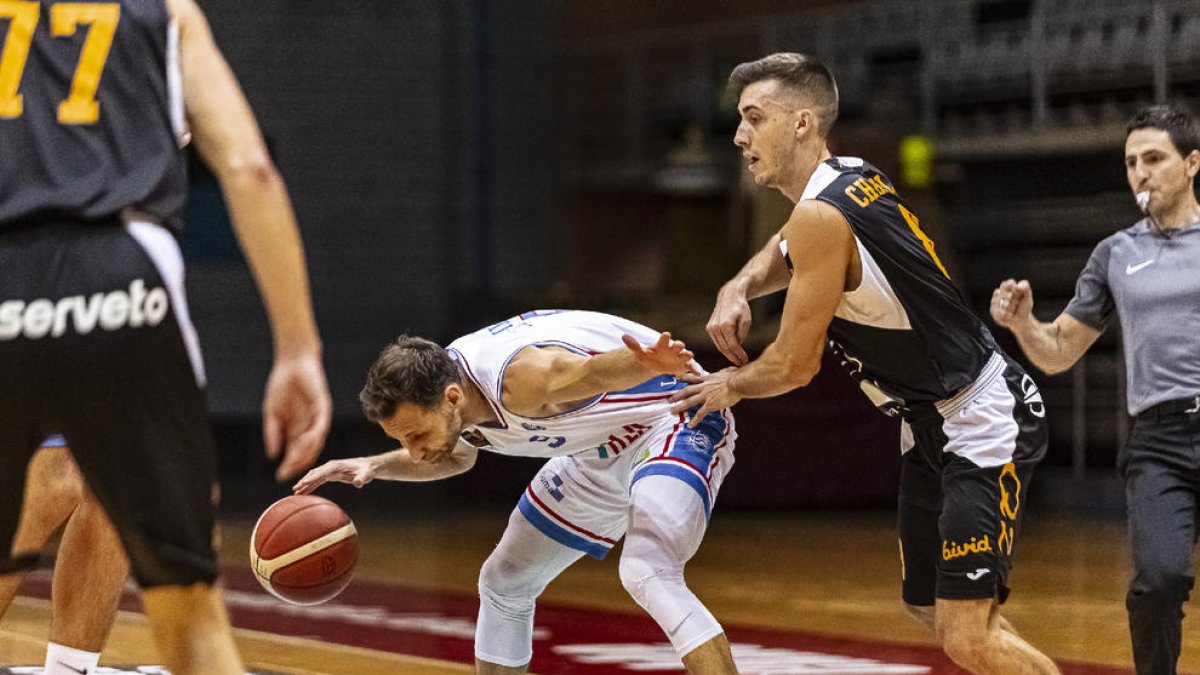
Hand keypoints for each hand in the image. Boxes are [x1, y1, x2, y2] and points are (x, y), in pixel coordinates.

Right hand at [263, 353, 332, 480]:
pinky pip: (320, 426)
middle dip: (297, 464)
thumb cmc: (281, 386)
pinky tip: (303, 443)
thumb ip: (272, 433)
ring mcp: (317, 418)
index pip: (296, 453)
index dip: (289, 465)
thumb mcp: (272, 412)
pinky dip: (313, 436)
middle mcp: (309, 427)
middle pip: (307, 451)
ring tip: (294, 462)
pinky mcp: (323, 408)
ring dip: (305, 453)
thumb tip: (272, 455)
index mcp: (297, 429)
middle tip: (288, 474)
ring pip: (315, 442)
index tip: (280, 476)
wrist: (292, 363)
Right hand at [292, 457, 376, 494]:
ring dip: (305, 484)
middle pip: (315, 473)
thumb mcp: (367, 474)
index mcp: (338, 466)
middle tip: (295, 490)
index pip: (323, 471)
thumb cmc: (367, 470)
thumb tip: (358, 483)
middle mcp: (331, 466)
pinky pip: (317, 480)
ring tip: (296, 493)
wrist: (368, 466)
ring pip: (314, 477)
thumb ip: (363, 478)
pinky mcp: (330, 475)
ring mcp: (329, 470)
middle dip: (305, 480)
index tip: (304, 483)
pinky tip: (304, 492)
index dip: (314, 477)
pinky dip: (310, 486)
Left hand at [622, 332, 695, 376]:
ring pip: (686, 354)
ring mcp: (679, 357)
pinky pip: (691, 367)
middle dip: (678, 345)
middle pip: (678, 345)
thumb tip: (624, 336)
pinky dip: (695, 369)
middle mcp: (673, 349)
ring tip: (688, 356)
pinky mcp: (684, 365)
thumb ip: (634, 345)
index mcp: (663, 344)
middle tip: (679, 345)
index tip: (665, 334)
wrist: (657, 364)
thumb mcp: (641, 353)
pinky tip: (697, 373)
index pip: (664, 339)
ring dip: (687, 355)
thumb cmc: (650, 356)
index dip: (665, 337)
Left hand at [669, 368, 741, 427]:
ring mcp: (706, 396)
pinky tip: (690, 425)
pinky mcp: (710, 404)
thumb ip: (725, 373)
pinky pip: (700, 413)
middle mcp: (704, 387)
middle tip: (669, 399)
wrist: (737, 382)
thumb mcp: (727, 371)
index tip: (678, 378)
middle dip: (677, 395)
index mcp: (708, 378)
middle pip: (687, 390)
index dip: (685, 378)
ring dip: (680, 406)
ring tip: (672, 411)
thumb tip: (730, 371)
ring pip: (689, 401)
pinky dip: (695, 420)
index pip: (694, 378)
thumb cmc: (736, 376)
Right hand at [707, 283, 751, 365]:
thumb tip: (737, 346)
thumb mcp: (746, 320)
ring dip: (728, 355)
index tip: (745, 361)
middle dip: (734, 357)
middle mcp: (715, 327)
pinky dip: (724, 348)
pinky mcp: (709, 328)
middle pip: (725, 348)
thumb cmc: (740, 307)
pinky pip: (717, 342)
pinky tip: (731, 352)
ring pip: (720, 347)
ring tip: (737, 360)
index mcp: (725, 325)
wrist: (729, 296)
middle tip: (741, 364)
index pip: (733, 346)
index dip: (739, 355)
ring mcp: (711, 328)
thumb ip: (742, 335)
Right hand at [991, 279, 1033, 329]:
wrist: (1021, 320)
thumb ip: (1025, 287)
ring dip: (1009, 307)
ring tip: (1013, 310)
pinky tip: (1009, 315)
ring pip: (999, 302)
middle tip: (1017, 303)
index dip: (1014, 289)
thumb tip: (1018, 286)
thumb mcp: (1027, 296)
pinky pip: (997, 310)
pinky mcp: (992, 311)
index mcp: (1007, 287)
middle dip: (1012, 299)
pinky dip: (1005, 314)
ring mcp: (994, 302)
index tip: (1019, 295)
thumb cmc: (1024, 307)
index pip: (1009, 283)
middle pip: (1002, 292)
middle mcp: (999, 293)